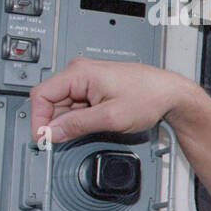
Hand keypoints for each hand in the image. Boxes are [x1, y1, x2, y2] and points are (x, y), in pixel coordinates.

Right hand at [28, 57, 191, 143]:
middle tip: (66, 139)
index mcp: (80, 72)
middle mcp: (81, 71)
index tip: (42, 138)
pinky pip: (77, 104)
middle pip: (52, 100)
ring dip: (70, 120)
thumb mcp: (110, 117)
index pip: (42, 94)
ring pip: (65, 104)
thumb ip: (77, 125)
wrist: (172, 94)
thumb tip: (52, 132)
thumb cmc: (150, 97)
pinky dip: (80, 117)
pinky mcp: (96, 87)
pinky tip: (95, 123)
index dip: (39, 119)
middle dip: (56, 121)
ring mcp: (88, 79)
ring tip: (93, 127)